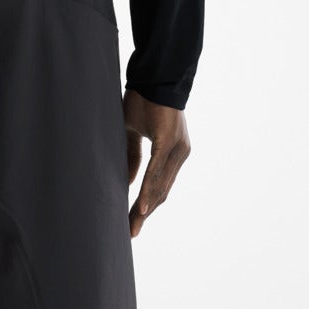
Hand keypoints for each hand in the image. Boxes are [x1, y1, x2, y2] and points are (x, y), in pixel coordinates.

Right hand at [123, 89, 190, 238]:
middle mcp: (180, 154)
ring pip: (160, 186)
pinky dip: (148, 189)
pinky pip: (157, 171)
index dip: (147, 205)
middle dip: (144, 214)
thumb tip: (129, 182)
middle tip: (130, 233)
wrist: (153, 74)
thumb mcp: (133, 132)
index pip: (160, 185)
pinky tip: (141, 207)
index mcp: (173, 152)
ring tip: (132, 226)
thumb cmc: (143, 99)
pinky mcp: (168, 141)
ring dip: (145, 208)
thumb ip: (132, 156)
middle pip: (161, 192)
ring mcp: (177, 148)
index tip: (134, 223)